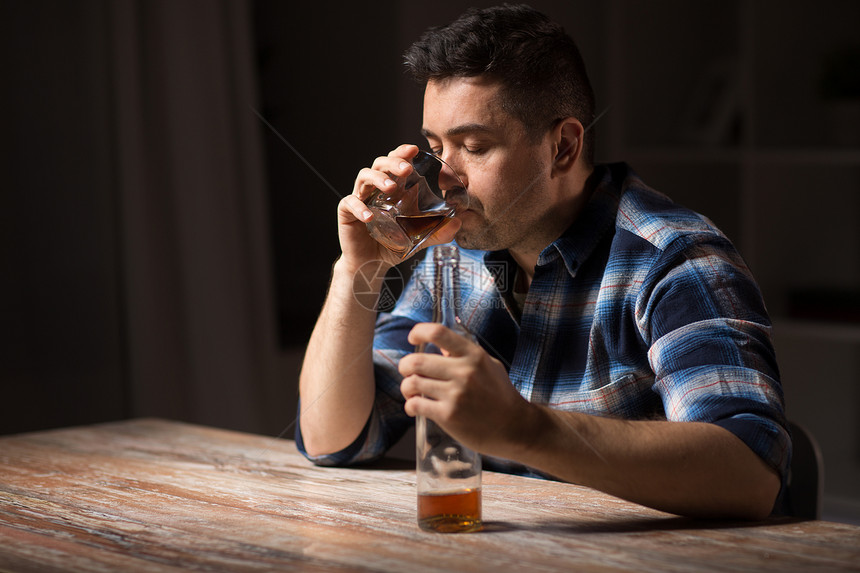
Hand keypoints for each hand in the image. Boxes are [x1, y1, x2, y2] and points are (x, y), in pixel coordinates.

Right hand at [340, 144, 460, 270]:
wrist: (370, 265)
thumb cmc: (391, 246)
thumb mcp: (417, 238)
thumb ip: (437, 231)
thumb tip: (458, 223)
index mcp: (390, 188)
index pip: (394, 163)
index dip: (402, 153)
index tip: (415, 149)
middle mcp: (374, 189)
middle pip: (379, 164)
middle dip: (393, 162)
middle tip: (407, 169)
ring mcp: (359, 198)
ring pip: (364, 176)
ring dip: (378, 179)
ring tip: (391, 187)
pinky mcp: (346, 212)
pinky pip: (350, 203)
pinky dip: (359, 207)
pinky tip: (369, 216)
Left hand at [398, 322, 531, 455]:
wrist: (515, 428)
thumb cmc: (502, 396)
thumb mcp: (490, 366)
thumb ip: (466, 354)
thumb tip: (440, 346)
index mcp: (473, 355)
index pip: (438, 333)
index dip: (419, 332)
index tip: (413, 339)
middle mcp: (464, 372)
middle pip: (416, 361)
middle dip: (405, 366)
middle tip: (407, 372)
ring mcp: (455, 394)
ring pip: (412, 383)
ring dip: (406, 387)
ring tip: (411, 391)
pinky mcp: (448, 415)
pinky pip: (416, 405)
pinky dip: (410, 405)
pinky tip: (415, 407)